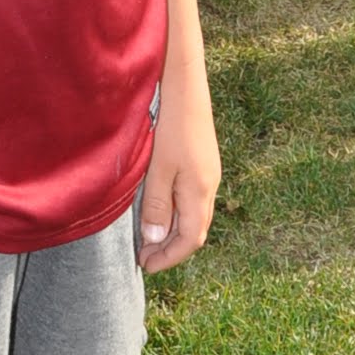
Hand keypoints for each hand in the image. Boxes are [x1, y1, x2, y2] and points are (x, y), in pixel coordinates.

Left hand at [137, 85, 220, 273]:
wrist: (186, 87)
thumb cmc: (170, 125)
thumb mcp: (158, 168)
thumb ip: (156, 205)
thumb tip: (155, 240)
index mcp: (199, 192)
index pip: (190, 240)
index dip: (169, 257)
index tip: (147, 266)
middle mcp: (209, 187)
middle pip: (195, 231)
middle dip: (171, 249)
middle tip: (145, 257)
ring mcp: (209, 174)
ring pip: (194, 216)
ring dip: (173, 231)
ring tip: (148, 238)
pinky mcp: (203, 163)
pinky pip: (193, 200)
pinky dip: (176, 213)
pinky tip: (159, 208)